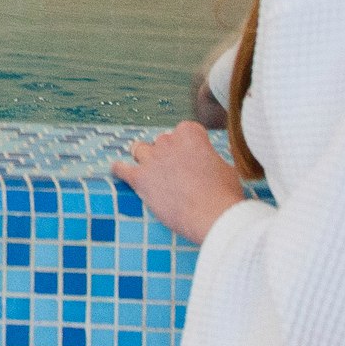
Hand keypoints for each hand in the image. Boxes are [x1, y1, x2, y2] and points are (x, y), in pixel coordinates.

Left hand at [111, 122, 247, 244]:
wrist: (213, 215)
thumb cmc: (224, 194)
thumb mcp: (226, 168)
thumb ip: (212, 159)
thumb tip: (212, 163)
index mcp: (190, 134)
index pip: (184, 130)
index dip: (187, 145)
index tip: (191, 157)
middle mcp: (168, 141)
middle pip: (162, 141)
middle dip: (167, 154)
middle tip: (176, 172)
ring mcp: (152, 159)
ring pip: (140, 149)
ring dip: (144, 158)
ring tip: (149, 170)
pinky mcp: (140, 179)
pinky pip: (121, 169)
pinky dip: (119, 170)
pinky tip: (118, 171)